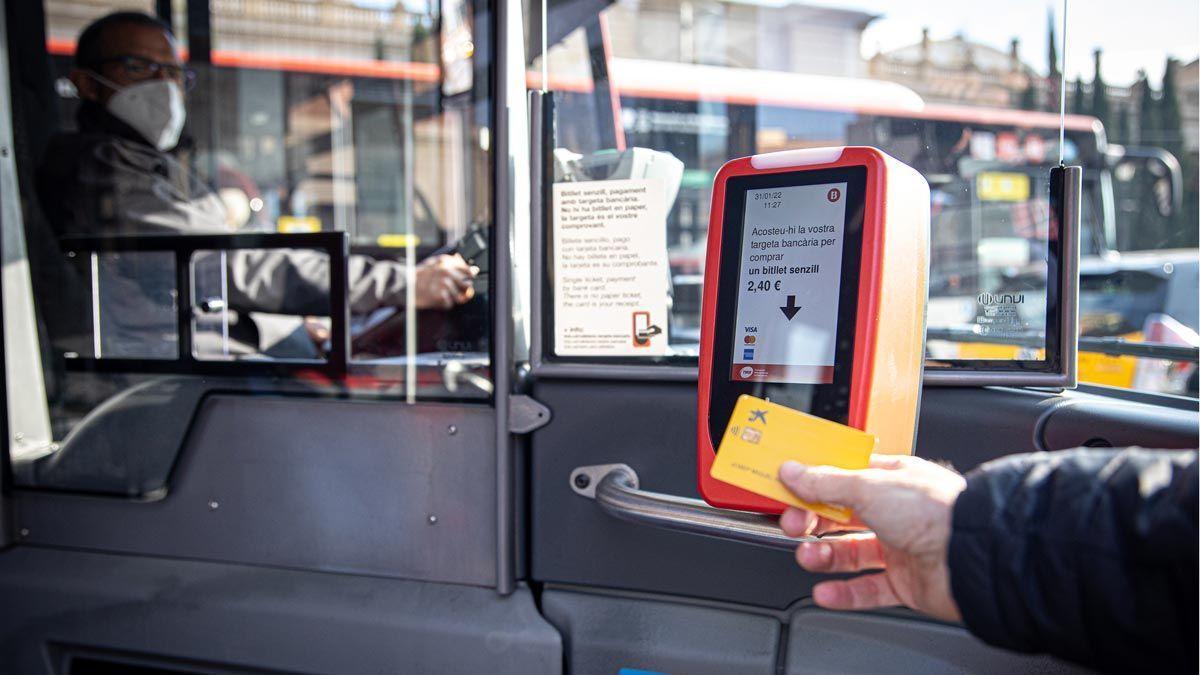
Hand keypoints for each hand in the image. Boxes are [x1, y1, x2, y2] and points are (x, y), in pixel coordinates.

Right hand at [413, 254, 477, 309]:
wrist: (404, 284)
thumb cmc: (420, 275)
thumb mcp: (436, 263)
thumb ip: (455, 264)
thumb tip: (474, 269)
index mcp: (447, 261)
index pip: (469, 271)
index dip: (468, 279)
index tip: (465, 281)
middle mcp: (447, 271)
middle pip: (467, 285)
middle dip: (463, 290)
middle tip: (452, 290)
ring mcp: (443, 284)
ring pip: (460, 297)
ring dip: (452, 298)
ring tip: (441, 294)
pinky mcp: (439, 296)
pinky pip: (450, 304)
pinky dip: (444, 304)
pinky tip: (436, 299)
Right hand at [778, 454, 966, 621]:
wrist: (973, 556)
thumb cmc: (936, 511)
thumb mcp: (868, 486)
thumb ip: (825, 482)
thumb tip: (793, 472)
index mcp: (891, 479)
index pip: (842, 477)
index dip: (812, 483)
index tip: (786, 488)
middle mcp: (895, 512)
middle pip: (841, 516)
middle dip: (812, 520)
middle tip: (792, 523)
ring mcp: (900, 548)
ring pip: (850, 552)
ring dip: (822, 555)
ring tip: (806, 556)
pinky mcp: (905, 582)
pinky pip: (867, 588)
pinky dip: (843, 592)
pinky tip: (824, 590)